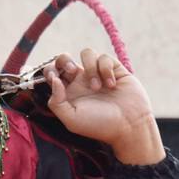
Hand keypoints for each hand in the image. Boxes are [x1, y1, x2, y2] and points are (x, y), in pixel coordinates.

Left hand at [43, 49, 161, 161]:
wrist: (128, 125)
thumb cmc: (99, 126)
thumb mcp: (71, 119)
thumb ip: (56, 102)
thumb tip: (54, 80)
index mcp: (68, 92)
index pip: (52, 73)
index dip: (50, 70)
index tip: (55, 78)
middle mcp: (80, 81)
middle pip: (64, 58)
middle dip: (64, 60)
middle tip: (72, 71)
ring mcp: (97, 74)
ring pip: (86, 53)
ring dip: (90, 67)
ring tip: (97, 87)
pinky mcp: (114, 69)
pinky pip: (104, 57)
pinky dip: (106, 69)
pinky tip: (112, 85)